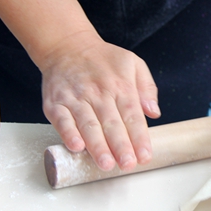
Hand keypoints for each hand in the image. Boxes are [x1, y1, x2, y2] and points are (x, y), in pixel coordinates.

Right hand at [41, 30, 160, 171]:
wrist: (68, 46)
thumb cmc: (104, 59)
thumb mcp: (133, 63)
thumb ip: (147, 87)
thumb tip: (154, 112)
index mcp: (120, 84)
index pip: (132, 114)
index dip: (139, 137)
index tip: (145, 155)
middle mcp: (99, 92)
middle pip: (111, 122)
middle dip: (121, 146)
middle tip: (128, 164)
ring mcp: (76, 97)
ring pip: (88, 124)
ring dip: (97, 145)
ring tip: (106, 163)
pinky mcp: (56, 103)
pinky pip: (62, 120)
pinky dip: (68, 134)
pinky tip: (77, 146)